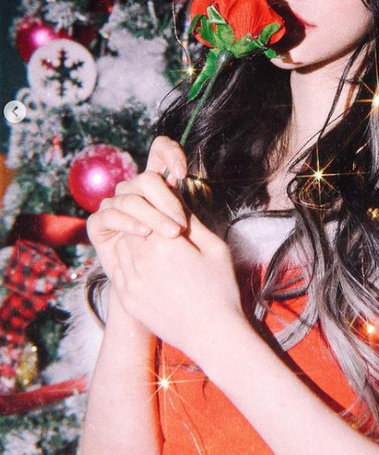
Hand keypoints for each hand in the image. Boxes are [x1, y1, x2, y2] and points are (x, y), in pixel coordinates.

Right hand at [87, 136, 187, 279]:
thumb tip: (181, 186)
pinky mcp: (102, 230)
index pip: (159, 152)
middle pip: (145, 178)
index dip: (168, 152)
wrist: (167, 302)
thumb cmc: (192, 273)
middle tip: (181, 224)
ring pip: (127, 196)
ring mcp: (119, 212)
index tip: (182, 171)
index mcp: (163, 190)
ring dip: (151, 213)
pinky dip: (125, 221)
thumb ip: (190, 212)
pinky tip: (143, 233)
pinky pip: (105, 216)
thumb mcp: (200, 240)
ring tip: (171, 235)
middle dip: (165, 197)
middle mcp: (138, 196)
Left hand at [111, 216, 244, 368]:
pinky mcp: (127, 299)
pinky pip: (119, 269)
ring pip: (121, 246)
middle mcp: (142, 260)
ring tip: (156, 249)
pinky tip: (150, 269)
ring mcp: (130, 281)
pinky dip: (130, 262)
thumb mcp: (215, 248)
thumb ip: (193, 222)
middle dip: (145, 225)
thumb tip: (177, 203)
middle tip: (161, 230)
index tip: (170, 217)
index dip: (159, 211)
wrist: (212, 335)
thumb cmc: (220, 289)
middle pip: (132, 227)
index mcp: (165, 244)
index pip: (150, 211)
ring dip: (135, 241)